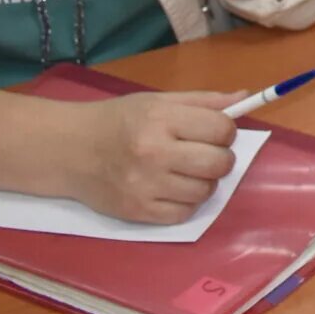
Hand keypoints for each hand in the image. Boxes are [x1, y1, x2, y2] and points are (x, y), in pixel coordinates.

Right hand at [62, 91, 243, 223]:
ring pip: (204, 191)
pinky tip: (174, 189)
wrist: (70, 150)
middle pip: (218, 163)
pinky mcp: (137, 212)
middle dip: (221, 158)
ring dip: (204, 182)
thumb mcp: (158, 100)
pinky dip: (186, 203)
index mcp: (161, 120)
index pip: (221, 129)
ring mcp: (145, 186)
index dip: (226, 131)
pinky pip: (183, 214)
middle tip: (206, 153)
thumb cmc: (118, 120)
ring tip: (187, 171)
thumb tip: (245, 99)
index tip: (216, 132)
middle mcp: (154, 154)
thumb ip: (203, 101)